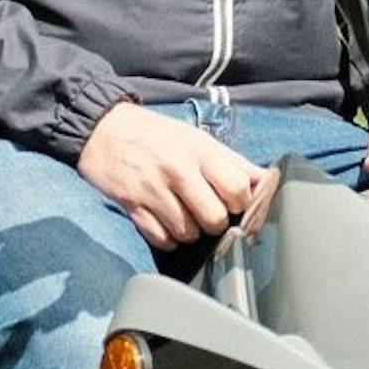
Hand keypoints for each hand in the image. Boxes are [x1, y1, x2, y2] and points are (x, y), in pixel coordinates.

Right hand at [77, 103, 270, 249]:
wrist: (101, 128)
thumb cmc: (155, 134)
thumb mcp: (196, 138)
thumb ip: (232, 162)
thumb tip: (267, 181)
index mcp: (199, 150)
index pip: (238, 190)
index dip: (240, 203)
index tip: (232, 203)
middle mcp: (178, 169)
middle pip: (215, 218)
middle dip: (214, 222)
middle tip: (205, 211)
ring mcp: (154, 189)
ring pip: (189, 233)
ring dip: (189, 231)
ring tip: (182, 215)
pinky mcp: (132, 206)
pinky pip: (161, 240)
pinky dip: (167, 239)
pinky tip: (164, 224)